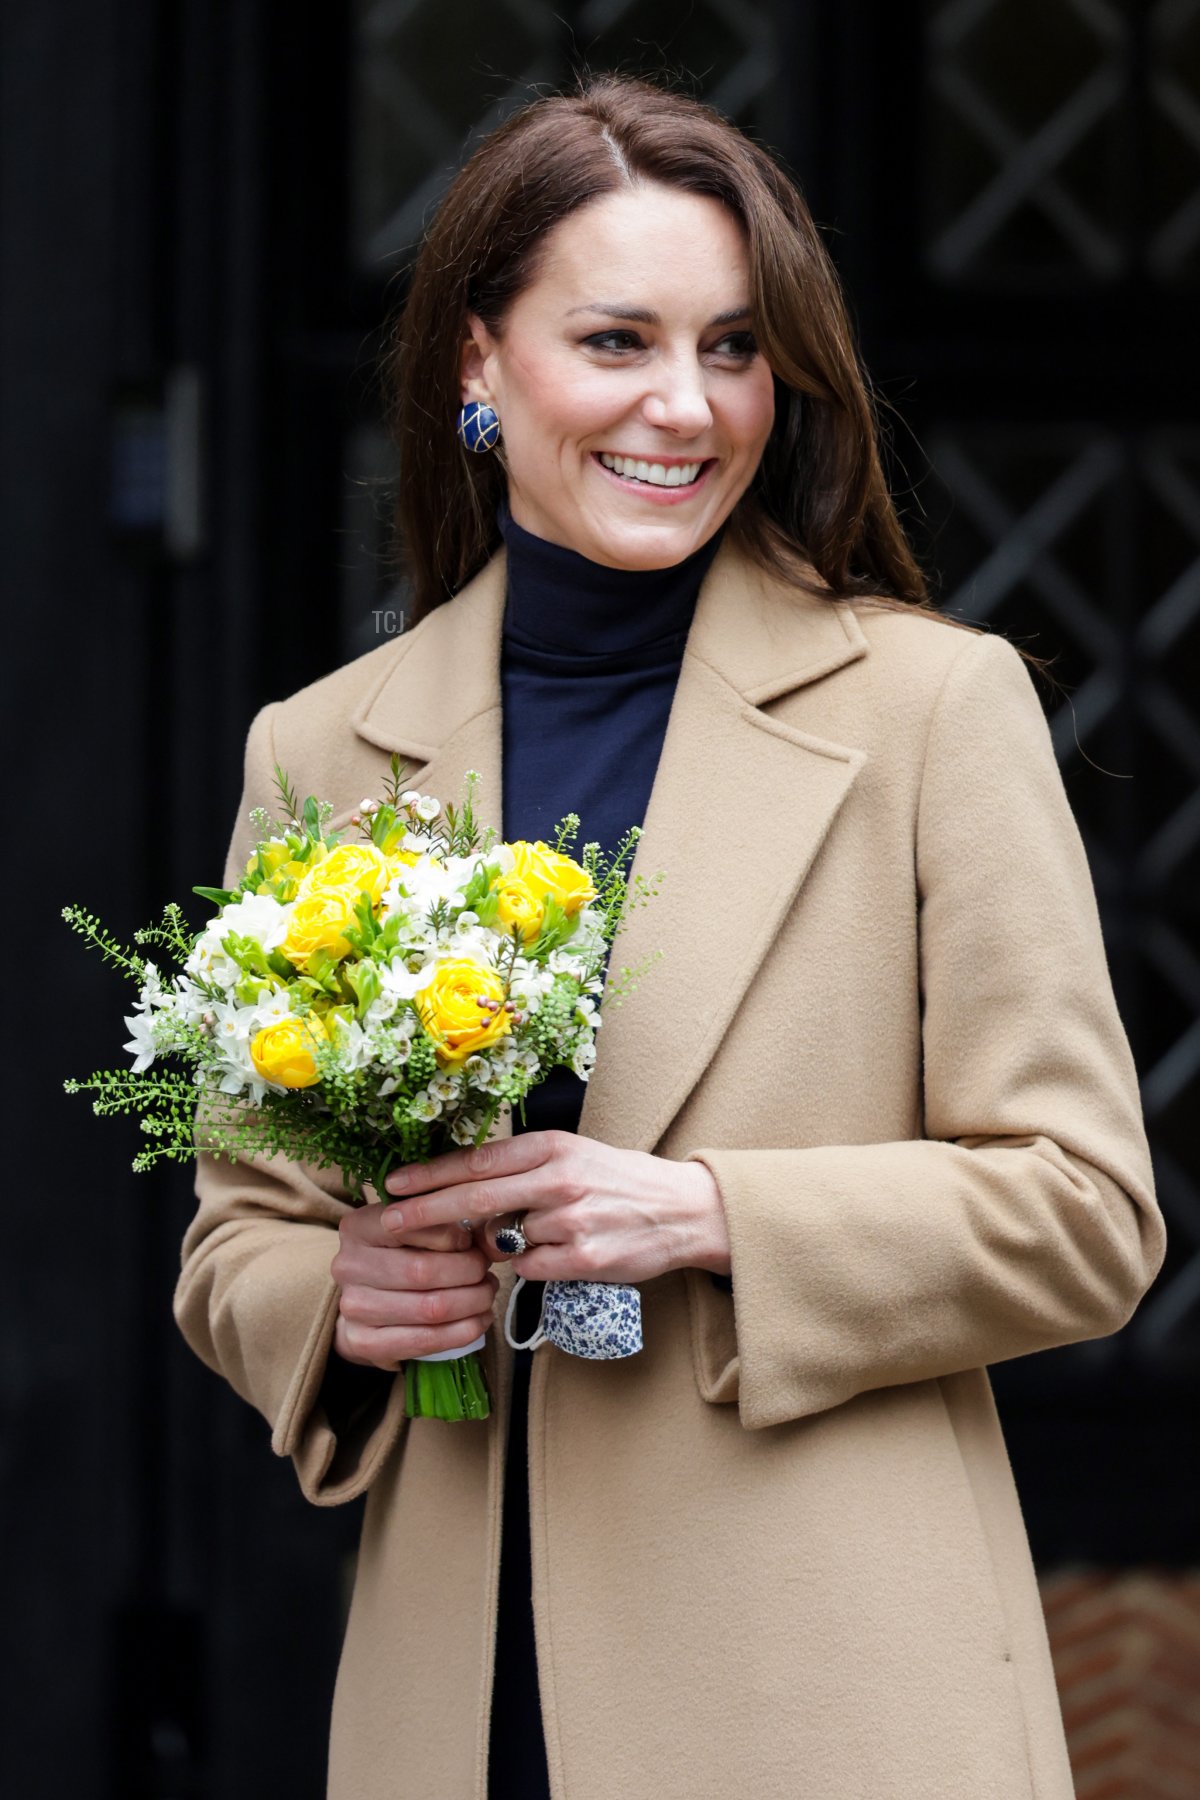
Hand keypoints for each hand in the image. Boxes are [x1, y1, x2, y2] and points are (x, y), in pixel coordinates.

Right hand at [329, 1205, 498, 1370]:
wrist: (369, 1300)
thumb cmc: (402, 1255)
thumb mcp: (419, 1229)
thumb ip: (451, 1225)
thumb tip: (494, 1239)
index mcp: (358, 1227)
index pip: (409, 1225)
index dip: (451, 1235)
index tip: (470, 1242)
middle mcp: (347, 1265)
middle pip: (422, 1271)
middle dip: (469, 1272)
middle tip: (487, 1272)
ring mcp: (352, 1307)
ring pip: (429, 1308)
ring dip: (471, 1303)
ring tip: (485, 1294)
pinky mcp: (363, 1342)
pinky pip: (425, 1341)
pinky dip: (462, 1332)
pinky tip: (478, 1320)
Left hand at [381, 1131, 730, 1285]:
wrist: (681, 1209)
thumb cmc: (616, 1181)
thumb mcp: (570, 1156)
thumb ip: (519, 1170)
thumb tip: (462, 1190)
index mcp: (551, 1148)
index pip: (477, 1161)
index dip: (430, 1174)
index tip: (394, 1184)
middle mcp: (558, 1180)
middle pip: (475, 1199)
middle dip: (425, 1213)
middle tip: (389, 1222)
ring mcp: (571, 1221)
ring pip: (501, 1241)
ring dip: (496, 1246)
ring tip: (528, 1236)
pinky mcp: (583, 1259)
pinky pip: (528, 1270)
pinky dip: (529, 1266)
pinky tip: (554, 1254)